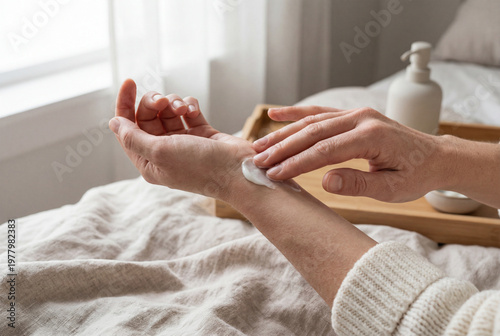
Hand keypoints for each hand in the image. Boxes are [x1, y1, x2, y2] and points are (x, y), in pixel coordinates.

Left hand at [110, 79, 253, 198]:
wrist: (237, 171)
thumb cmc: (199, 166)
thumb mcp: (159, 152)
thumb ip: (132, 137)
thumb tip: (113, 122)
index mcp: (149, 162)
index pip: (127, 129)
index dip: (125, 104)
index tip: (129, 82)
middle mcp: (164, 152)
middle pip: (147, 116)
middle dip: (154, 103)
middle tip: (164, 101)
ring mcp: (183, 142)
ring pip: (168, 111)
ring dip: (174, 104)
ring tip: (184, 109)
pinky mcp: (201, 133)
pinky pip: (187, 111)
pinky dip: (189, 106)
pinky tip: (194, 110)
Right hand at [252, 106, 449, 202]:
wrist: (434, 156)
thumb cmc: (415, 175)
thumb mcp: (393, 189)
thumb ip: (359, 185)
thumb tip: (325, 182)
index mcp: (372, 137)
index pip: (325, 151)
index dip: (297, 163)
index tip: (275, 174)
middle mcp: (361, 118)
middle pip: (313, 132)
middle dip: (283, 148)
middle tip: (258, 161)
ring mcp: (356, 113)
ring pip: (312, 121)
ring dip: (284, 133)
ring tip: (259, 144)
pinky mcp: (352, 115)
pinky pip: (320, 113)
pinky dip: (297, 113)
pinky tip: (276, 113)